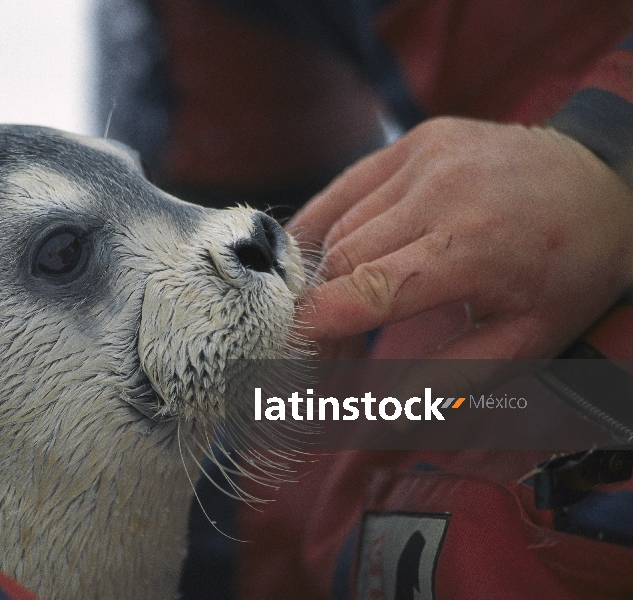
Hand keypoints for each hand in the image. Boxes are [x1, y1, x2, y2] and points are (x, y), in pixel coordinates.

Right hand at [288, 117, 632, 357]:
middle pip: (345, 258)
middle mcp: (444, 191)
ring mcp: (426, 156)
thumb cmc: (567, 273)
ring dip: (324, 275)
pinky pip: (347, 188)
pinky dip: (324, 227)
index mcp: (476, 247)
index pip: (370, 288)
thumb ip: (445, 380)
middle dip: (320, 312)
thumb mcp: (524, 342)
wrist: (606, 186)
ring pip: (341, 224)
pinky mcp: (416, 141)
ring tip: (334, 313)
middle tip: (322, 352)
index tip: (287, 354)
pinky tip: (316, 260)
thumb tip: (376, 415)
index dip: (319, 324)